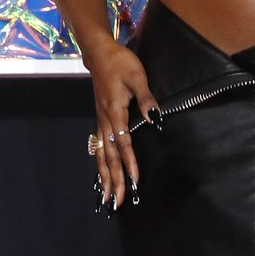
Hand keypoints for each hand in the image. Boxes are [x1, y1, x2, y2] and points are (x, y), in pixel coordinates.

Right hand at [88, 39, 160, 207]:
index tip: (134, 181)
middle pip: (108, 156)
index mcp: (114, 111)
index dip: (129, 163)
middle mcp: (104, 120)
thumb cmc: (120, 62)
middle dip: (113, 180)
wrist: (100, 53)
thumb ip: (147, 98)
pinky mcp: (100, 120)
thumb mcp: (137, 76)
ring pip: (101, 155)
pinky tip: (102, 178)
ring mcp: (100, 121)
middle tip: (116, 202)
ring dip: (104, 177)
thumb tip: (155, 118)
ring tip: (106, 198)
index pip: (123, 143)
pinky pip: (99, 148)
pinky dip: (100, 165)